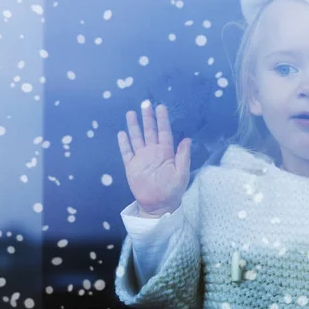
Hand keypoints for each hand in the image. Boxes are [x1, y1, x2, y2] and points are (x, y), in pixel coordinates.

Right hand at [117, 101, 191, 216]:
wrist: (158, 205)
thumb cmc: (173, 190)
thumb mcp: (182, 173)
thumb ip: (183, 156)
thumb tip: (187, 139)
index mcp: (166, 152)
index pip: (164, 132)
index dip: (162, 120)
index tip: (161, 107)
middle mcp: (153, 152)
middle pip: (149, 131)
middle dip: (147, 118)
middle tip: (145, 103)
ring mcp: (141, 158)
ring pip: (137, 138)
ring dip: (134, 126)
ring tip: (131, 113)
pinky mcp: (131, 166)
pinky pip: (127, 152)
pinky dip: (124, 143)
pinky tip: (122, 133)